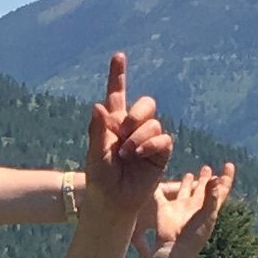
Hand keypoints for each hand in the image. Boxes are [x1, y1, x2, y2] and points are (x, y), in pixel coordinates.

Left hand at [78, 52, 173, 226]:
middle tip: (123, 128)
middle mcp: (133, 128)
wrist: (114, 201)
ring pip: (153, 122)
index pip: (117, 94)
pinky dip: (151, 144)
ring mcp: (148, 139)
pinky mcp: (160, 153)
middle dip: (136, 113)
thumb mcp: (95, 153)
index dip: (118, 76)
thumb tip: (98, 105)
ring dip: (139, 136)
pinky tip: (139, 154)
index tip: (118, 56)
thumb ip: (97, 129)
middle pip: (145, 104)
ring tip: (127, 153)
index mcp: (113, 123)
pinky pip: (163, 139)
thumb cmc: (100, 178)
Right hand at [145, 164, 237, 257]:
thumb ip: (212, 197)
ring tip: (189, 174)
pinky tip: (157, 182)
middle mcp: (195, 206)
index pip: (220, 190)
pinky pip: (161, 196)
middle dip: (205, 179)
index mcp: (208, 208)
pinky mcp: (165, 209)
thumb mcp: (207, 216)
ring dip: (187, 183)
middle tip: (206, 168)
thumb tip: (215, 179)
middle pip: (202, 189)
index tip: (229, 165)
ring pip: (184, 191)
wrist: (174, 249)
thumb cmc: (194, 235)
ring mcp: (180, 208)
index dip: (226, 177)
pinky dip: (158, 190)